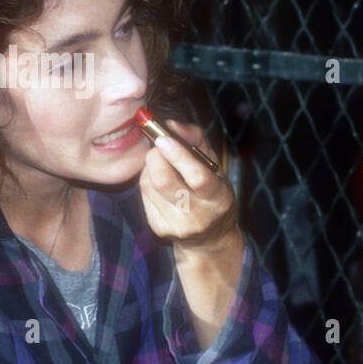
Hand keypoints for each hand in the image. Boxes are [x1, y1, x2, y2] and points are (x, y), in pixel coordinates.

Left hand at [138, 119, 238, 251]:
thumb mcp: (214, 167)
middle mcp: (198, 215)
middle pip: (165, 181)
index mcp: (218, 198)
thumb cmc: (212, 194)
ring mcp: (176, 225)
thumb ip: (196, 140)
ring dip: (150, 167)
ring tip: (162, 164)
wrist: (209, 239)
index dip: (178, 155)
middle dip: (156, 156)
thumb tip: (170, 124)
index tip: (163, 137)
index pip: (198, 177)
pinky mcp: (159, 229)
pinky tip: (158, 182)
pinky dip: (148, 181)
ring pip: (149, 185)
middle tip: (159, 145)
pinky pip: (144, 195)